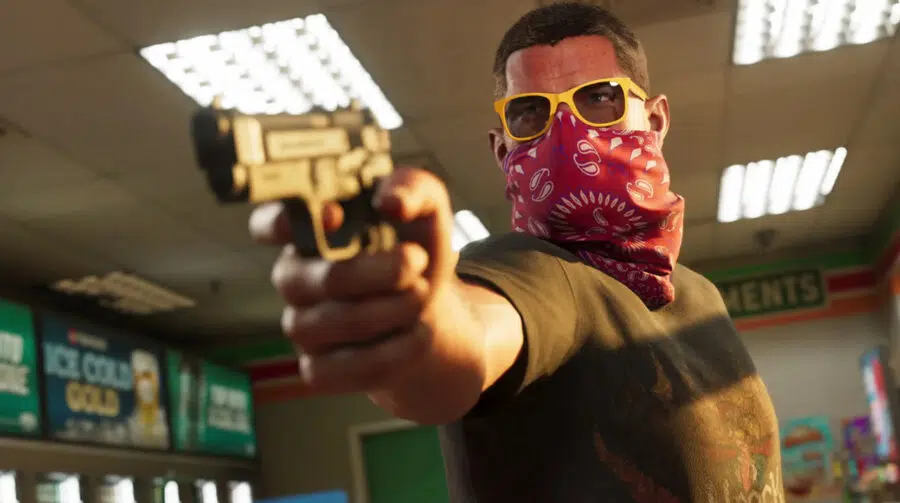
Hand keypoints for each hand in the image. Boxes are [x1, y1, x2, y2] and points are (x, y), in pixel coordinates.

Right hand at [249, 167, 460, 393]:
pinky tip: (419, 334)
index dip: (285, 222)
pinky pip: (346, 368)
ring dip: (394, 309)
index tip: (334, 215)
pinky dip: (394, 352)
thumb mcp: (426, 209)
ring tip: (425, 295)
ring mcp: (302, 326)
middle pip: (320, 279)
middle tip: (418, 261)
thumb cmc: (415, 249)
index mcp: (308, 232)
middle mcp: (295, 278)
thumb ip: (412, 188)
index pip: (267, 225)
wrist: (432, 310)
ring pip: (337, 323)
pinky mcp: (319, 369)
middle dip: (379, 272)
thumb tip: (390, 201)